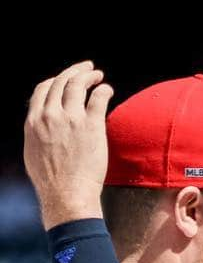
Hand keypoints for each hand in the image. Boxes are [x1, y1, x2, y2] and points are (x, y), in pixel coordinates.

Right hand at [24, 61, 112, 229]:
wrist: (67, 194)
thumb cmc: (53, 182)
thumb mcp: (34, 152)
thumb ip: (39, 134)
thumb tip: (44, 128)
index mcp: (33, 121)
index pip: (42, 90)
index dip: (55, 80)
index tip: (65, 79)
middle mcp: (50, 115)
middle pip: (60, 82)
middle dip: (74, 71)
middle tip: (87, 68)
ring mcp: (70, 119)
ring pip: (77, 85)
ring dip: (89, 76)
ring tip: (98, 74)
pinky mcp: (91, 126)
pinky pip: (97, 99)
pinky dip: (103, 89)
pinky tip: (108, 89)